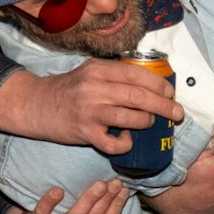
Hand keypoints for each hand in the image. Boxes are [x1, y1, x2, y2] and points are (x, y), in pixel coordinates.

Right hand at [0, 59, 182, 153]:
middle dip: (164, 106)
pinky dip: (125, 144)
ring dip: (146, 122)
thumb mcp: (90, 72)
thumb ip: (115, 75)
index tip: (170, 93)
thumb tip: (151, 84)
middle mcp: (95, 88)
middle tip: (177, 113)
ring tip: (149, 123)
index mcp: (99, 70)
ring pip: (130, 119)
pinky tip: (125, 140)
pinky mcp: (85, 133)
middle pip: (139, 97)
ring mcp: (90, 111)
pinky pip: (114, 144)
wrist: (36, 104)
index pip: (137, 75)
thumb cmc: (69, 89)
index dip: (158, 85)